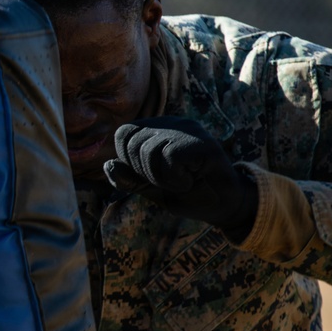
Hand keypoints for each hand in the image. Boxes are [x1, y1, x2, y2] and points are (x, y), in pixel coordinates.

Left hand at [103, 116, 257, 237]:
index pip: (123, 134)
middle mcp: (173, 123)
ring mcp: (189, 130)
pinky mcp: (203, 143)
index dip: (128, 160)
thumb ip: (129, 178)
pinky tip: (191, 181)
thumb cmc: (188, 194)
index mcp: (159, 129)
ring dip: (161, 179)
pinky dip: (175, 179)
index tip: (150, 175)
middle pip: (132, 143)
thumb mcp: (151, 188)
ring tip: (182, 181)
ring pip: (149, 152)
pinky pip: (170, 158)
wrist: (224, 207)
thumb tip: (107, 164)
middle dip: (144, 173)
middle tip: (169, 181)